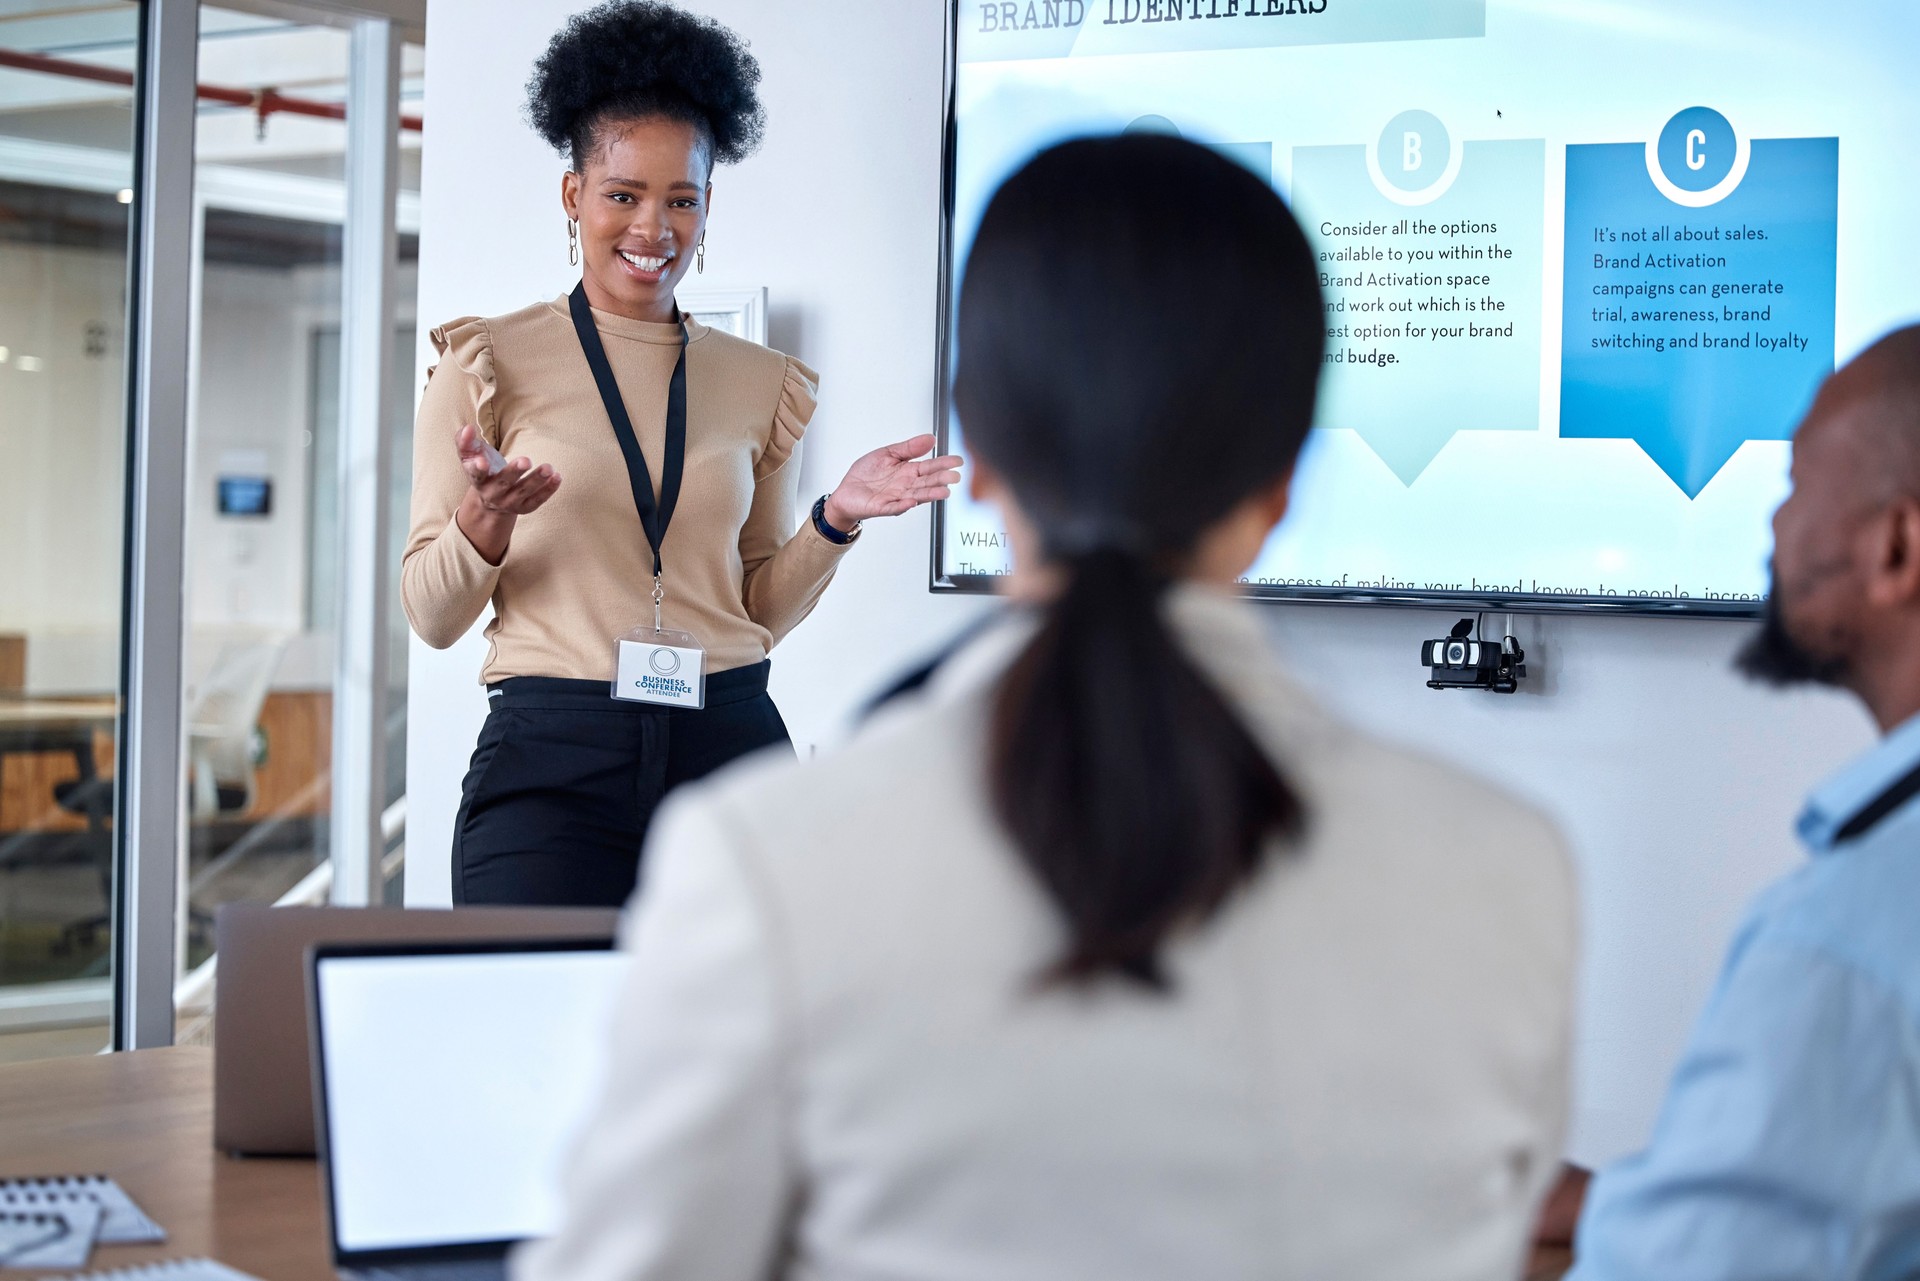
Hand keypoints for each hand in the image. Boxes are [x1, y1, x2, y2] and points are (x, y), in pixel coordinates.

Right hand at [453, 424, 560, 563]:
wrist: (489, 499)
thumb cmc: (480, 466)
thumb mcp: (469, 454)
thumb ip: (464, 440)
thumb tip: (468, 428)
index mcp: (477, 479)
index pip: (475, 475)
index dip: (478, 469)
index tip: (481, 462)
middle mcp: (492, 494)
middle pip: (503, 483)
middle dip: (514, 472)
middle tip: (526, 460)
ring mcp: (509, 502)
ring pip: (523, 492)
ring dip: (536, 480)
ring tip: (548, 468)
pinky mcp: (524, 507)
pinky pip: (537, 500)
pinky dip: (548, 490)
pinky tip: (558, 477)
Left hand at [825, 434, 962, 528]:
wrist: (846, 492)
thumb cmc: (866, 474)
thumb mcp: (887, 453)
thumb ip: (909, 448)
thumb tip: (930, 439)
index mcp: (908, 472)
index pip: (930, 467)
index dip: (944, 463)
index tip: (957, 460)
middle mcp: (905, 486)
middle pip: (927, 482)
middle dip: (941, 479)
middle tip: (955, 476)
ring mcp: (896, 497)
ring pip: (916, 495)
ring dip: (930, 494)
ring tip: (943, 491)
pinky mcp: (882, 507)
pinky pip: (894, 507)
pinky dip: (902, 505)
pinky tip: (911, 501)